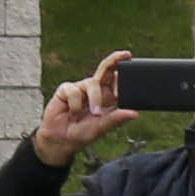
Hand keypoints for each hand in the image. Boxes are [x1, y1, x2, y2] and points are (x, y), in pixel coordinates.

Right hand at [30, 57, 147, 166]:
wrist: (60, 140)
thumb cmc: (81, 134)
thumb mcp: (101, 128)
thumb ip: (115, 119)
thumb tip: (134, 114)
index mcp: (107, 99)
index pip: (117, 81)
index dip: (124, 73)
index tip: (131, 67)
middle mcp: (95, 91)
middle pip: (106, 69)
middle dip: (114, 60)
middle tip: (125, 55)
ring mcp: (80, 89)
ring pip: (92, 82)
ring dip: (94, 98)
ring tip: (94, 114)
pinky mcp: (66, 90)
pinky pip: (73, 90)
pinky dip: (75, 104)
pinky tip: (72, 112)